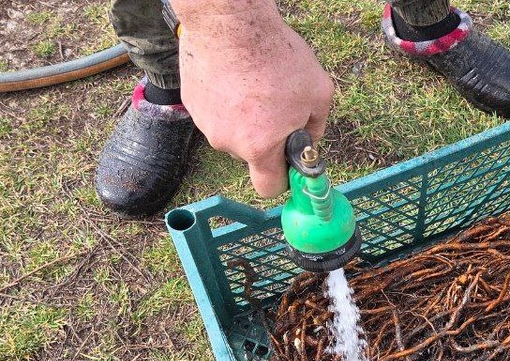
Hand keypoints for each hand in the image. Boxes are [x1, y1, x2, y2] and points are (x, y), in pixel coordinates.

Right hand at [174, 3, 333, 197]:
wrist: (232, 22)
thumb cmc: (276, 56)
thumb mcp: (318, 93)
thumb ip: (316, 127)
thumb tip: (310, 140)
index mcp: (259, 146)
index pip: (267, 187)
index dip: (281, 178)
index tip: (288, 164)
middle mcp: (227, 141)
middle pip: (251, 153)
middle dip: (265, 138)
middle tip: (276, 105)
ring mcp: (205, 123)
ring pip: (232, 131)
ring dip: (244, 116)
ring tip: (254, 83)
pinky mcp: (191, 102)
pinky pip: (216, 110)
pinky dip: (226, 99)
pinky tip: (235, 75)